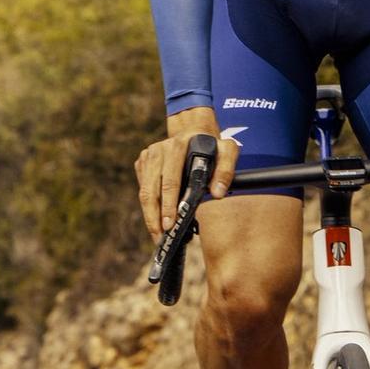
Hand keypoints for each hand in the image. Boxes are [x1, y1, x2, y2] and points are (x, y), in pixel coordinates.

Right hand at [133, 106, 241, 241]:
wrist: (194, 131)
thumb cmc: (212, 146)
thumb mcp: (226, 151)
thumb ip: (226, 170)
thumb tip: (217, 193)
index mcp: (177, 146)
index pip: (170, 180)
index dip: (169, 204)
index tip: (171, 224)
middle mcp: (158, 149)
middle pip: (151, 189)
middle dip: (155, 216)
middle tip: (161, 236)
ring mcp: (148, 155)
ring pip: (144, 191)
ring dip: (149, 215)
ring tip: (157, 235)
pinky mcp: (142, 161)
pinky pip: (142, 188)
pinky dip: (148, 206)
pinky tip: (156, 221)